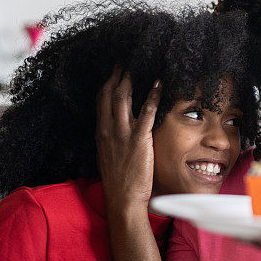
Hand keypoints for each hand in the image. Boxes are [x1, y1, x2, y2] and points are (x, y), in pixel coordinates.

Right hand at [95, 67, 160, 215]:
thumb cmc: (119, 181)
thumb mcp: (108, 155)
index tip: (114, 72)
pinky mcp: (139, 139)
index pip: (101, 100)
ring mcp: (123, 133)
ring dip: (131, 80)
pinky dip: (153, 95)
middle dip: (117, 75)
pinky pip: (147, 112)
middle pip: (110, 94)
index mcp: (101, 133)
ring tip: (140, 66)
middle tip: (125, 62)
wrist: (123, 199)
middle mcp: (109, 129)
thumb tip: (117, 129)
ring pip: (123, 98)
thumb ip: (111, 139)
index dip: (107, 83)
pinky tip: (159, 84)